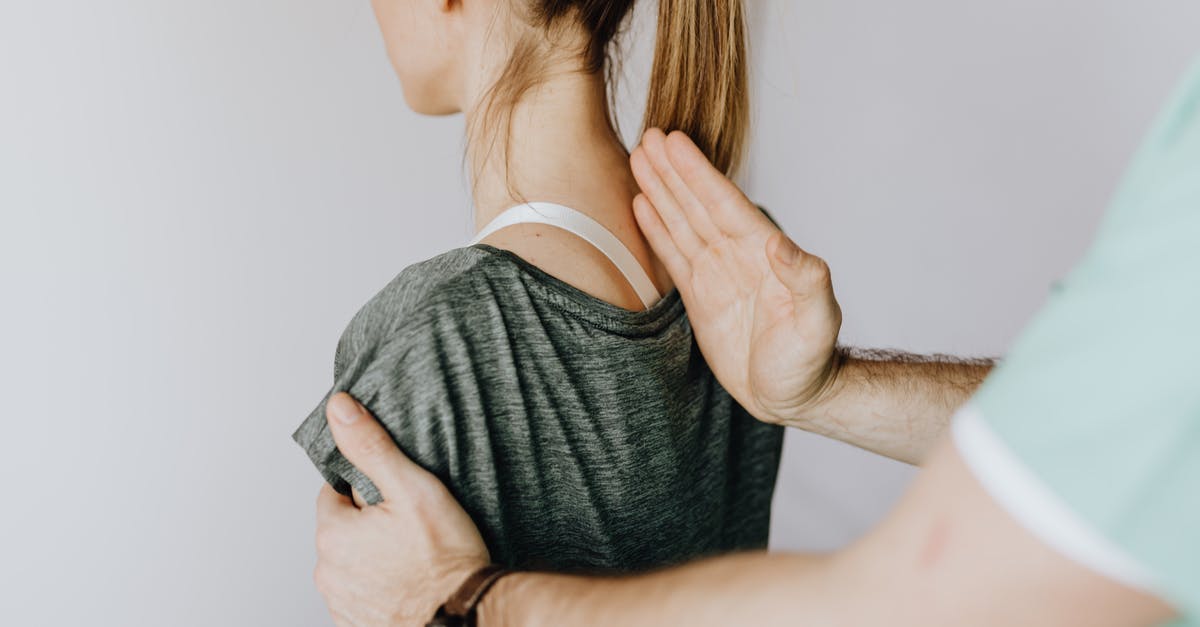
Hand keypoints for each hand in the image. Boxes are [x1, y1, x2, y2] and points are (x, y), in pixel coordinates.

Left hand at [314, 392, 489, 625]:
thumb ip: (371, 447)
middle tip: (411, 526)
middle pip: (344, 528)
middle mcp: (327, 573)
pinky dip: (380, 585)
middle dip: (370, 523)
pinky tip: (409, 580)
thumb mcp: (411, 487)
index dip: (368, 489)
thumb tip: (340, 409)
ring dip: (374, 555)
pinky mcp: (358, 624)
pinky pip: (363, 592)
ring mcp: (341, 603)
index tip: (398, 498)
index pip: (335, 492)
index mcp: (332, 534)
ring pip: (353, 561)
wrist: (467, 618)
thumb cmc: (445, 558)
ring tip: (414, 555)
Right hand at [630, 129, 842, 425]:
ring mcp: (717, 273)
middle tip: (648, 136)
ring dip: (661, 190)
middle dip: (673, 171)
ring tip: (638, 158)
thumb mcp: (816, 322)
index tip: (675, 142)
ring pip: (682, 222)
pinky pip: (674, 254)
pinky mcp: (700, 295)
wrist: (793, 396)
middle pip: (697, 204)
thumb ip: (806, 280)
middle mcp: (737, 255)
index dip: (698, 173)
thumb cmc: (810, 362)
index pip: (724, 204)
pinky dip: (657, 229)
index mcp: (763, 253)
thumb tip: (780, 242)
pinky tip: (641, 205)